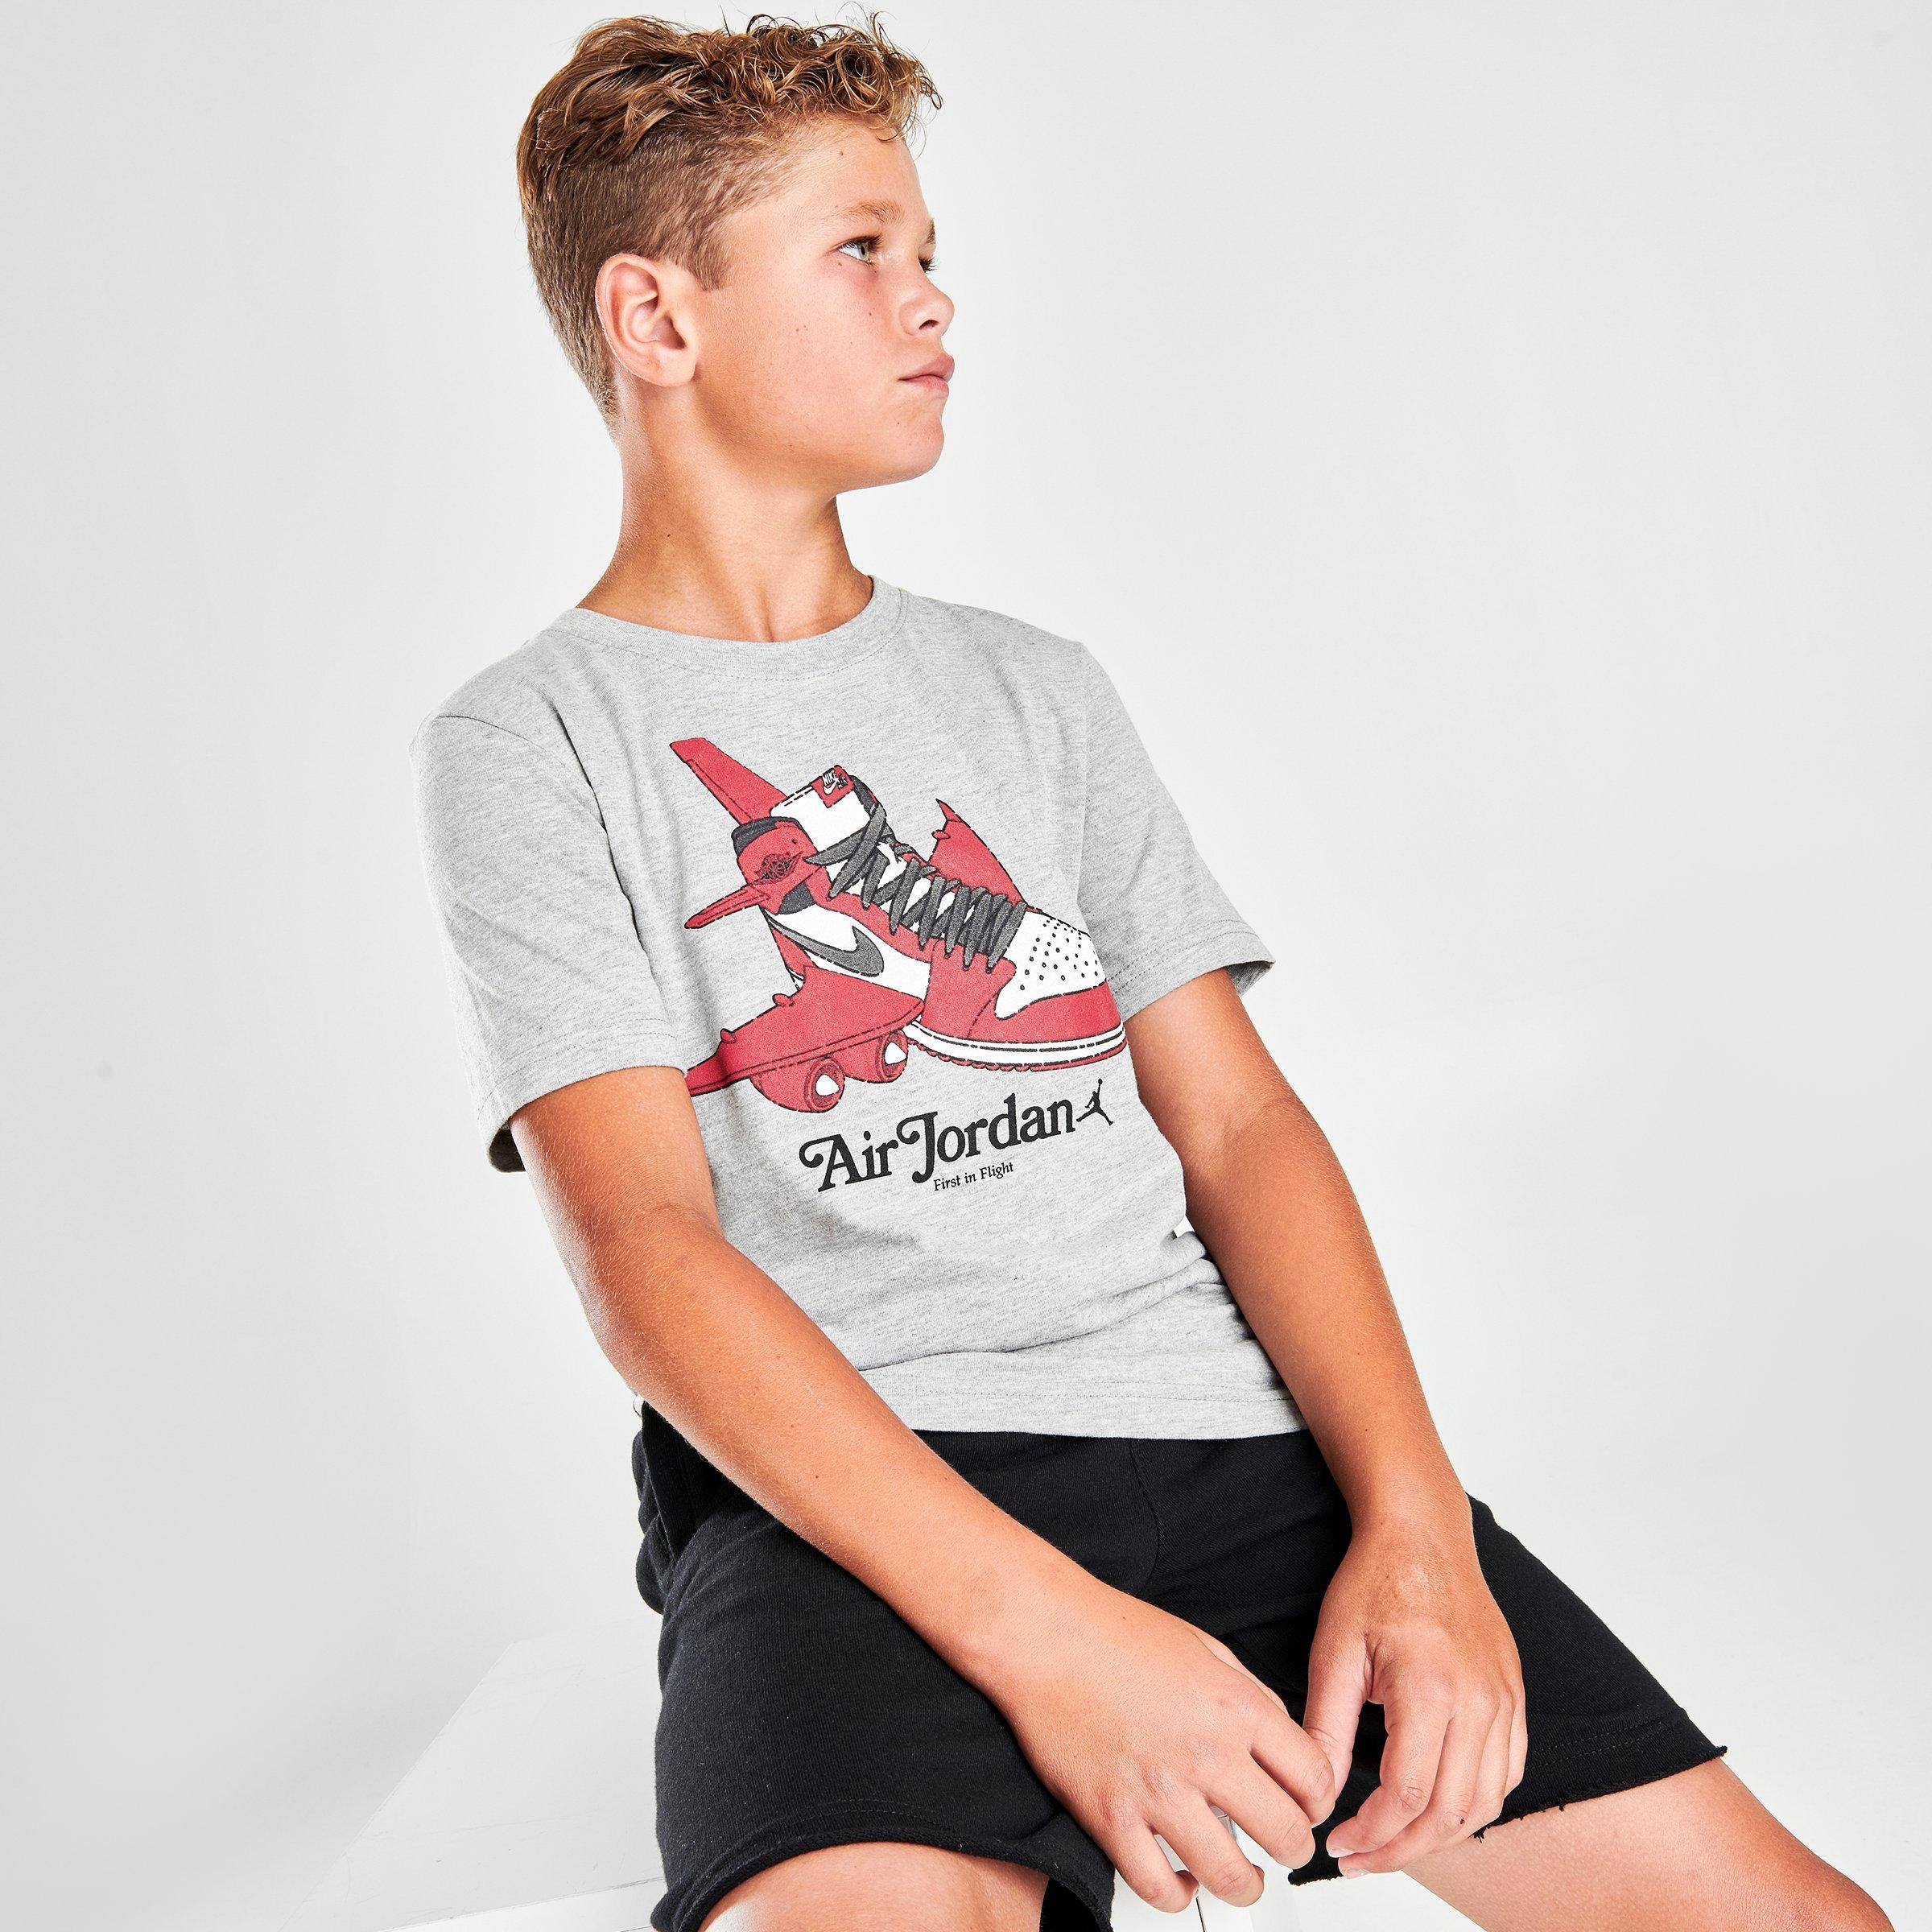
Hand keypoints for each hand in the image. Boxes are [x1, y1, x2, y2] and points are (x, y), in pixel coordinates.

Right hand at [981, 1574, 1339, 1913]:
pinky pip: (1157, 1886)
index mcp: (1234, 1706)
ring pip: (1230, 1875)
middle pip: (1286, 1833)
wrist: (1044, 1633)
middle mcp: (1204, 1752)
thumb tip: (1282, 1742)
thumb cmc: (1115, 1630)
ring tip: (1242, 1878)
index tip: (1308, 1806)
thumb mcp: (1205, 1645)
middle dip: (1294, 1848)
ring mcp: (1156, 1790)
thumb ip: (1250, 1694)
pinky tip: (1181, 1880)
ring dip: (1247, 1886)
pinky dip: (1178, 1896)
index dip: (1320, 1801)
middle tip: (1283, 1845)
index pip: (1315, 1778)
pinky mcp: (1110, 1817)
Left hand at [1302, 1503, 1527, 1875]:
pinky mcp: (1513, 1696)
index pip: (1406, 1794)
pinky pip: (1507, 1773)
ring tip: (1393, 1843)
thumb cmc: (1375, 1582)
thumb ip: (1326, 1729)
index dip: (1371, 1833)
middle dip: (1401, 1849)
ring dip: (1439, 1835)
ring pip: (1485, 1802)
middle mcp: (1478, 1700)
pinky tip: (1437, 1808)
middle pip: (1449, 1812)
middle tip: (1359, 1859)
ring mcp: (1504, 1700)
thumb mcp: (1334, 1652)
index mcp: (1429, 1687)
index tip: (1339, 1844)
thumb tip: (1318, 1795)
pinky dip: (1475, 1804)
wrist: (1422, 1535)